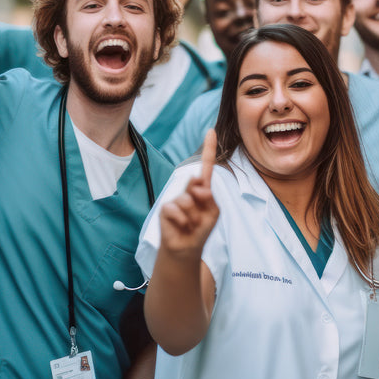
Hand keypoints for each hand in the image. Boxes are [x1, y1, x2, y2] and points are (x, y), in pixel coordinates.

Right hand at [159, 130, 219, 258]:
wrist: (187, 247)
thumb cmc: (201, 228)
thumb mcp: (213, 212)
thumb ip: (208, 196)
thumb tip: (196, 183)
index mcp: (203, 189)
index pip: (206, 166)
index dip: (209, 148)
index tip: (211, 130)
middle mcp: (189, 190)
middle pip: (199, 186)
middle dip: (203, 203)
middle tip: (199, 217)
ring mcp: (176, 198)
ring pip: (189, 200)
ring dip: (194, 216)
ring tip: (191, 224)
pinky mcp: (166, 208)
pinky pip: (178, 210)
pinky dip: (184, 221)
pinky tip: (182, 226)